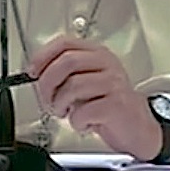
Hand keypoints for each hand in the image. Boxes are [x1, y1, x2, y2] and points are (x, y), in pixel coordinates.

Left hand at [29, 37, 161, 159]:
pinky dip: (76, 121)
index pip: (65, 44)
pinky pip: (84, 111)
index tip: (32, 71)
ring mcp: (113, 83)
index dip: (43, 56)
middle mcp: (106, 64)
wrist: (137, 127)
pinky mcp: (117, 104)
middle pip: (67, 62)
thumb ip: (64, 73)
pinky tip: (82, 122)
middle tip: (47, 98)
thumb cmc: (107, 103)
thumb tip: (36, 72)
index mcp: (97, 53)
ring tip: (64, 112)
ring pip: (72, 86)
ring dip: (60, 104)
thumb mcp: (86, 81)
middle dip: (48, 83)